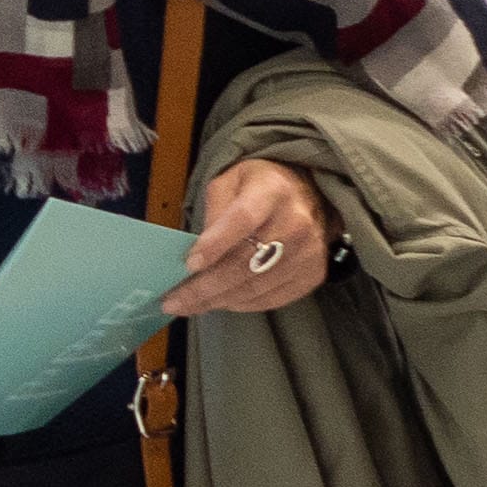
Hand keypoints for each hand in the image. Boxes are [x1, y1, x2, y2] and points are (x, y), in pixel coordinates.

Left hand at [164, 156, 332, 319]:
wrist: (309, 196)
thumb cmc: (261, 188)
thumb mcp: (231, 181)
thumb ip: (214, 210)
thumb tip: (198, 251)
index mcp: (273, 190)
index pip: (243, 220)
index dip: (215, 244)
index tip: (189, 264)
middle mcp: (297, 221)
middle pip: (245, 263)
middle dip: (204, 287)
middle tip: (174, 300)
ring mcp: (308, 252)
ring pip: (255, 287)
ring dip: (217, 300)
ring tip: (189, 305)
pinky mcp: (312, 274)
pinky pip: (271, 299)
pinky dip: (241, 305)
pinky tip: (220, 303)